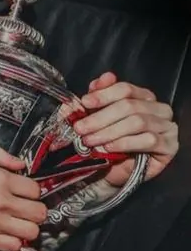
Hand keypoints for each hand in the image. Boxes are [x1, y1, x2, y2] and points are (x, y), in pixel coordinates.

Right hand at [0, 139, 47, 250]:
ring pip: (31, 233)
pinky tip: (3, 233)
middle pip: (39, 213)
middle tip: (24, 209)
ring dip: (27, 228)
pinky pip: (12, 247)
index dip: (32, 191)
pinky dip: (13, 242)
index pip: (36, 190)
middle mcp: (0, 202)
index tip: (24, 192)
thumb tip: (20, 164)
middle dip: (35, 210)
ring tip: (16, 223)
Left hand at [75, 71, 178, 186]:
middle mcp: (159, 109)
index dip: (104, 95)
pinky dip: (125, 143)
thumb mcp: (99, 116)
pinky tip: (110, 147)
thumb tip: (102, 79)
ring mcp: (167, 127)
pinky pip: (148, 140)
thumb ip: (100, 96)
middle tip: (81, 128)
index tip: (85, 103)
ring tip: (91, 140)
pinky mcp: (170, 146)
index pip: (125, 89)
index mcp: (144, 96)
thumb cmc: (109, 141)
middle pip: (129, 106)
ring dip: (110, 131)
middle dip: (101, 118)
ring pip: (137, 122)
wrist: (114, 172)